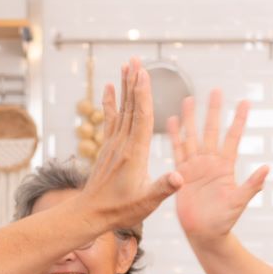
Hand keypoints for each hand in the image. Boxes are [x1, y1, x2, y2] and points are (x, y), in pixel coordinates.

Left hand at [78, 57, 183, 235]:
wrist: (91, 214)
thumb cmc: (121, 210)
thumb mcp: (147, 202)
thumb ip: (164, 187)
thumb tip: (181, 177)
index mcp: (135, 153)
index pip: (141, 117)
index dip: (143, 94)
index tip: (144, 73)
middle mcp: (123, 144)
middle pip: (130, 107)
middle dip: (134, 82)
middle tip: (136, 59)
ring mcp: (113, 144)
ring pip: (121, 109)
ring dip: (125, 86)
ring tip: (127, 64)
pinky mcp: (108, 147)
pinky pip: (110, 119)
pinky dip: (110, 102)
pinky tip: (110, 87)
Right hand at [168, 89, 266, 243]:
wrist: (204, 233)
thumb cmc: (224, 221)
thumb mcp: (239, 202)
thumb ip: (252, 185)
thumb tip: (268, 168)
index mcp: (225, 166)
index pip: (233, 137)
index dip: (239, 120)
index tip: (246, 102)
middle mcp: (211, 162)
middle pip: (212, 130)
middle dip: (214, 111)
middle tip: (216, 90)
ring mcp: (195, 166)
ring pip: (193, 136)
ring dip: (191, 118)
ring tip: (189, 99)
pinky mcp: (181, 173)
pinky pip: (177, 151)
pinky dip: (175, 136)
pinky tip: (172, 121)